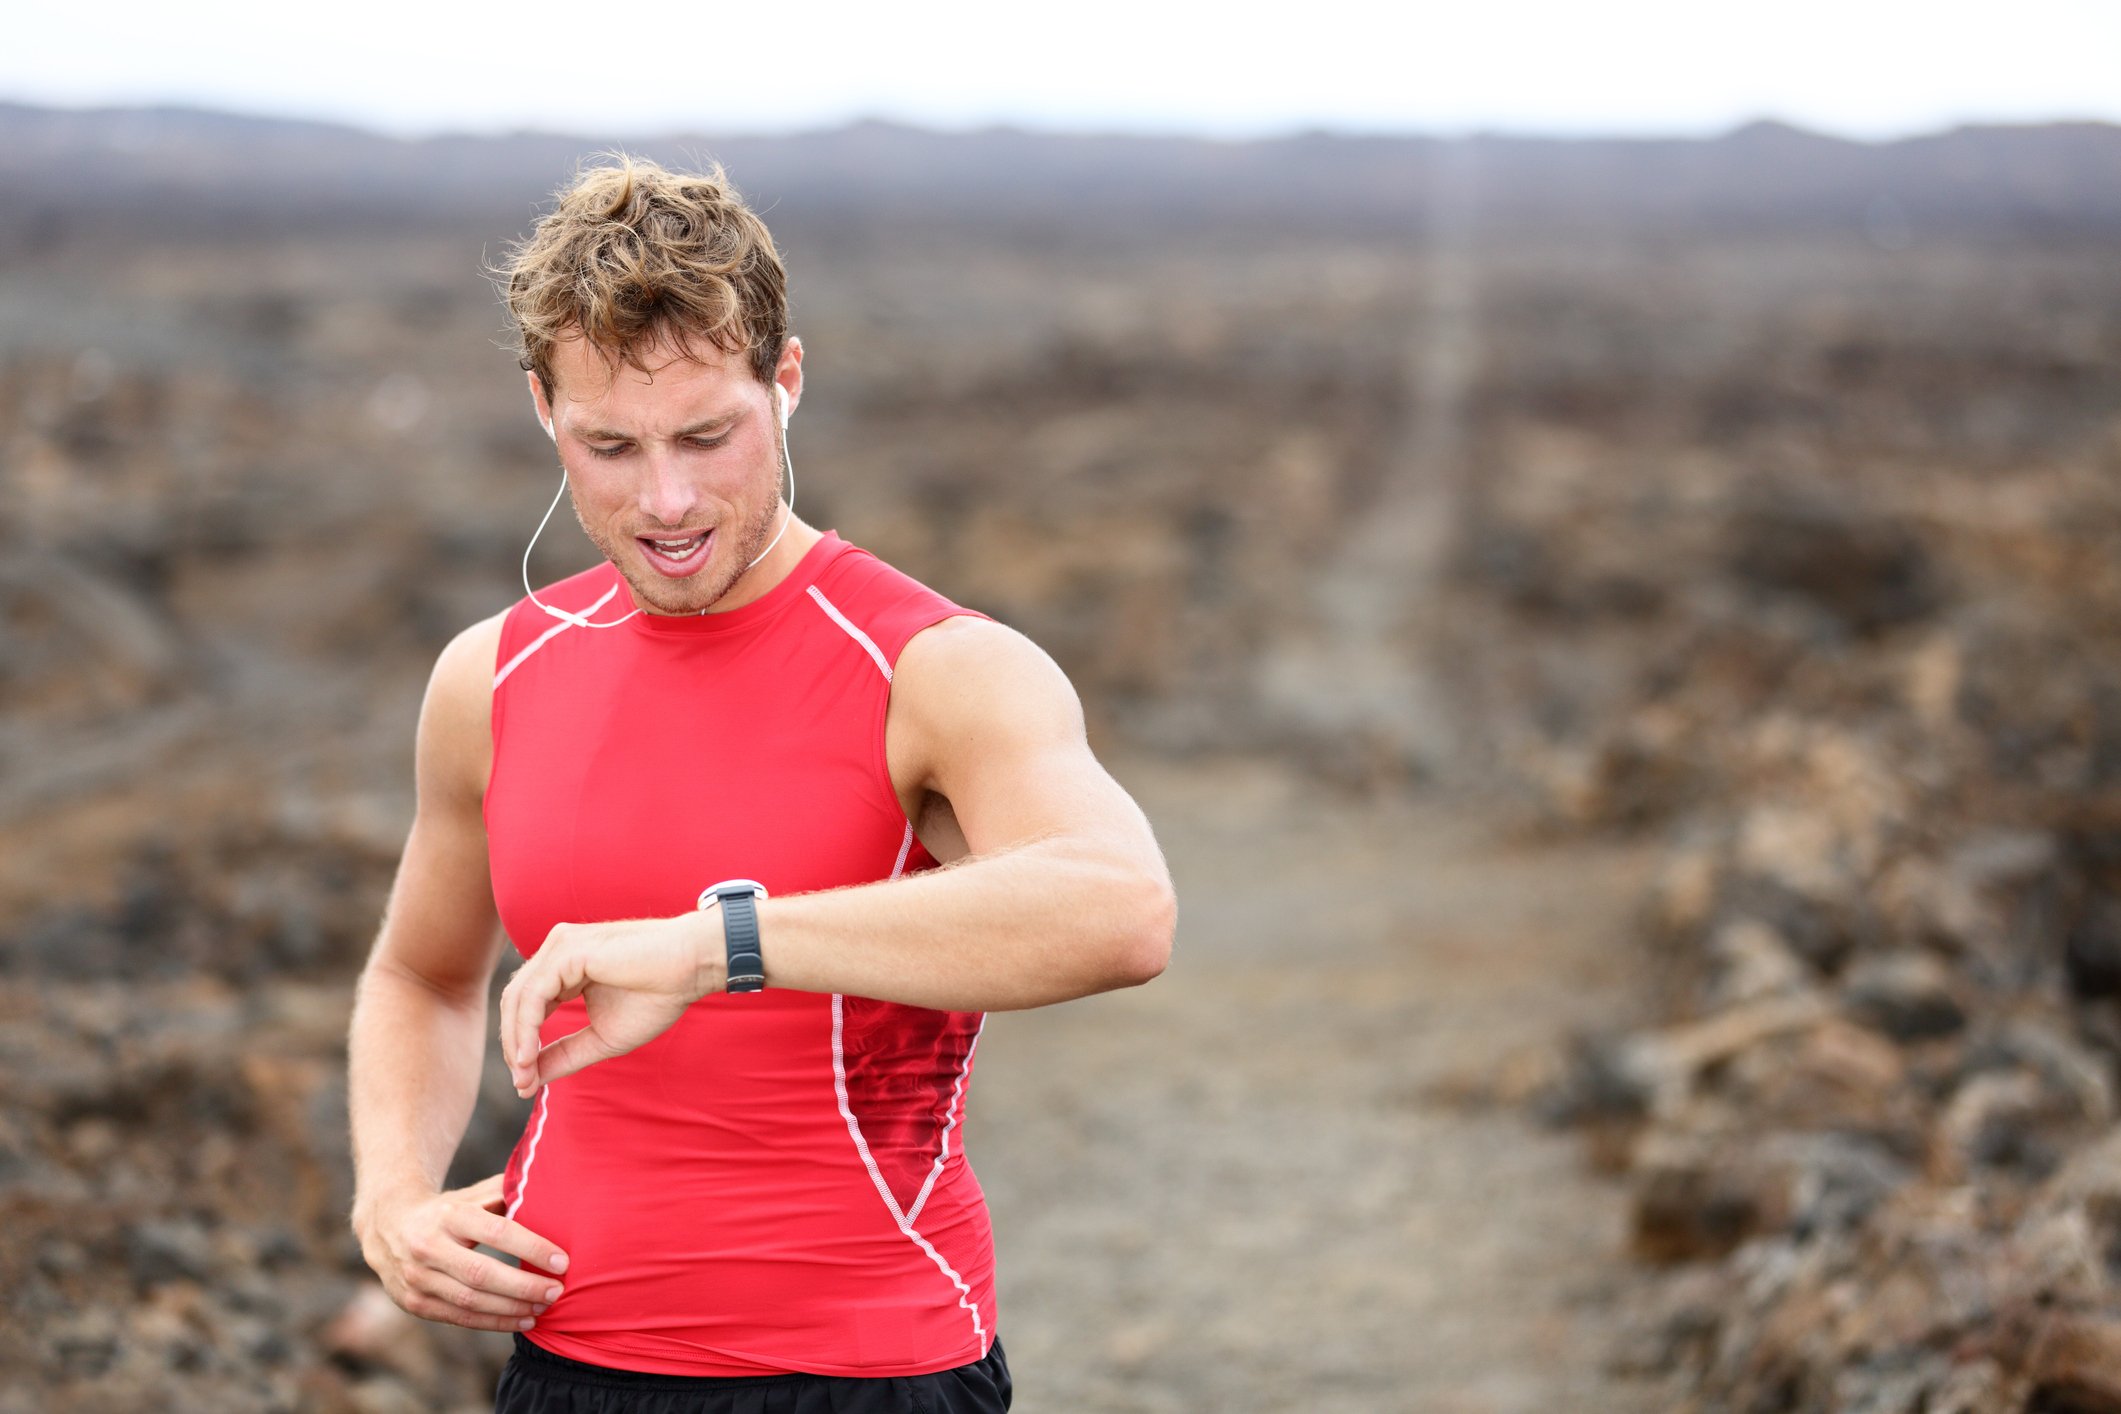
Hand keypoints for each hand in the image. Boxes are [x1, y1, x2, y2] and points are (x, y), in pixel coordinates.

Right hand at [354, 1173, 569, 1332]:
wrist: (387, 1224)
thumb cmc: (446, 1209)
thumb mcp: (471, 1195)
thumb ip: (506, 1193)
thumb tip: (550, 1194)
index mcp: (449, 1215)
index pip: (496, 1232)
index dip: (531, 1248)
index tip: (562, 1261)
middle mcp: (428, 1247)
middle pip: (482, 1274)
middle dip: (524, 1286)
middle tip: (557, 1291)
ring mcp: (417, 1278)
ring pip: (470, 1301)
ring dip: (511, 1308)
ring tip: (544, 1307)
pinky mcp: (414, 1303)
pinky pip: (459, 1318)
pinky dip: (493, 1322)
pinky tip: (521, 1319)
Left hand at [500, 911, 723, 1096]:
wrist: (692, 967)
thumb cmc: (658, 995)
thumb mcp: (603, 1037)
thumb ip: (565, 1054)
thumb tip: (528, 1080)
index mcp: (565, 966)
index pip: (527, 1006)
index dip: (521, 1044)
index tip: (526, 1083)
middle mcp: (557, 950)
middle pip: (514, 1002)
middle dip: (513, 1045)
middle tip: (522, 1083)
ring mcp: (560, 946)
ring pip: (517, 998)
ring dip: (515, 1041)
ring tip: (524, 1076)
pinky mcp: (567, 950)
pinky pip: (532, 995)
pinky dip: (525, 1029)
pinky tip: (528, 1056)